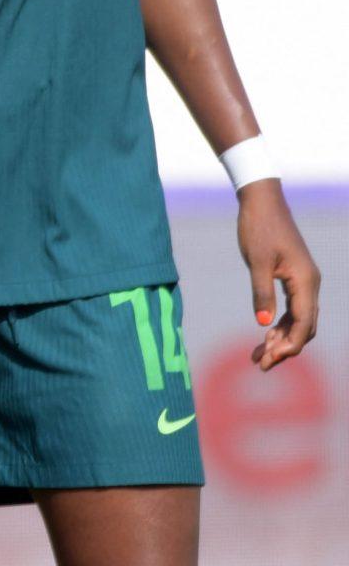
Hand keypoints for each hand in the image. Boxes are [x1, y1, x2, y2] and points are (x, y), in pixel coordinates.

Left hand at [238, 181, 320, 369]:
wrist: (261, 202)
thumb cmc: (258, 228)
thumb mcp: (256, 262)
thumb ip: (260, 292)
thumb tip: (261, 323)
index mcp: (305, 282)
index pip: (303, 323)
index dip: (288, 345)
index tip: (269, 360)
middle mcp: (310, 284)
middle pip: (304, 326)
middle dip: (284, 347)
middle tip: (259, 363)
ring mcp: (304, 281)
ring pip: (298, 320)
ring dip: (281, 338)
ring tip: (258, 356)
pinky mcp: (294, 278)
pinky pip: (292, 309)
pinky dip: (279, 324)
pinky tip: (265, 334)